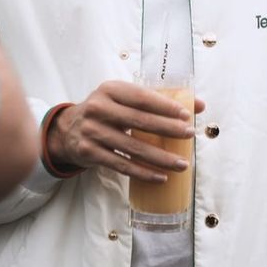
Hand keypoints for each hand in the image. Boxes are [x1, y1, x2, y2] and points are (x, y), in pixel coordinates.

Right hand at [48, 81, 204, 182]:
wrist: (67, 130)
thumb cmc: (106, 111)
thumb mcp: (123, 98)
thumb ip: (157, 100)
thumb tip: (199, 105)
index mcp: (109, 89)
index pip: (141, 97)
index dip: (165, 106)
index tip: (186, 115)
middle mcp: (98, 108)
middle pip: (139, 121)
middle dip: (168, 129)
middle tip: (190, 135)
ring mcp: (92, 132)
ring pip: (133, 148)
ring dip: (160, 157)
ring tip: (182, 163)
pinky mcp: (89, 153)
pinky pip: (122, 166)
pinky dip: (143, 173)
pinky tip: (161, 177)